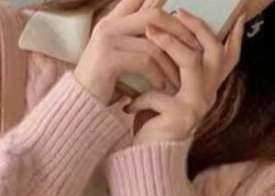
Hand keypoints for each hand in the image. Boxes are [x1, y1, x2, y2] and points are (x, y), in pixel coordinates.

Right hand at [73, 0, 202, 105]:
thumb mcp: (122, 56)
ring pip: (153, 40)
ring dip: (171, 61)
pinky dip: (158, 74)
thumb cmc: (103, 84)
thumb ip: (139, 40)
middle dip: (179, 33)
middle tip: (194, 51)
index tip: (186, 19)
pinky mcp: (108, 58)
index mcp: (113, 19)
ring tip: (180, 78)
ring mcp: (108, 39)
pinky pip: (144, 60)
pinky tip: (163, 87)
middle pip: (154, 14)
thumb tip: (167, 30)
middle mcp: (110, 24)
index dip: (162, 1)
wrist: (81, 107)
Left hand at [128, 9, 245, 145]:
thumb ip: (173, 68)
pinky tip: (126, 106)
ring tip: (148, 34)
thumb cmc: (154, 121)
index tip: (236, 16)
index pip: (228, 58)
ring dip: (168, 43)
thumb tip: (166, 28)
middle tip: (176, 12)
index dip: (234, 38)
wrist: (148, 159)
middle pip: (213, 51)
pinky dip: (140, 97)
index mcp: (208, 88)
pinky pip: (160, 93)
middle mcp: (208, 96)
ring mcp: (197, 106)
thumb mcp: (166, 89)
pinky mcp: (181, 117)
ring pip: (191, 61)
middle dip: (195, 27)